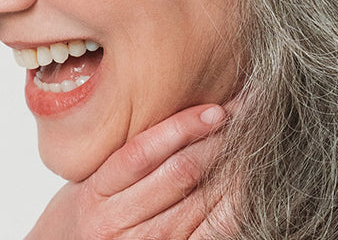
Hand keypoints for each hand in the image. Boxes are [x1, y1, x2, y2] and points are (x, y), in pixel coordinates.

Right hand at [25, 104, 236, 239]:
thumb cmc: (87, 216)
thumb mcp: (90, 183)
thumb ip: (124, 158)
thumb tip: (182, 118)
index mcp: (93, 195)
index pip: (142, 153)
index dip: (183, 127)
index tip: (214, 110)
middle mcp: (116, 223)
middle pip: (179, 173)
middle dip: (217, 140)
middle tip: (246, 117)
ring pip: (200, 198)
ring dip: (232, 166)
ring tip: (250, 143)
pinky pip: (214, 228)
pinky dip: (235, 201)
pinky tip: (246, 181)